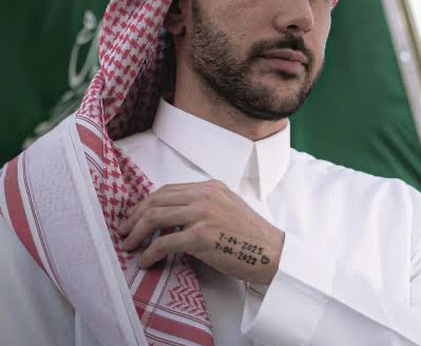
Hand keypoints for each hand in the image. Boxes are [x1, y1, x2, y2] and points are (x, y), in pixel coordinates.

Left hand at [118, 180, 284, 284]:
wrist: (271, 252)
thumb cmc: (249, 235)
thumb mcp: (226, 207)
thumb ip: (202, 205)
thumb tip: (172, 217)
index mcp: (210, 187)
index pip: (168, 190)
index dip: (146, 203)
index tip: (135, 216)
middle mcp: (204, 195)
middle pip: (157, 200)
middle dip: (134, 216)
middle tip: (123, 231)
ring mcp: (203, 214)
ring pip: (155, 216)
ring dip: (136, 232)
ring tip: (128, 244)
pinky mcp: (202, 236)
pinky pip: (164, 242)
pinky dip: (149, 252)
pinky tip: (145, 260)